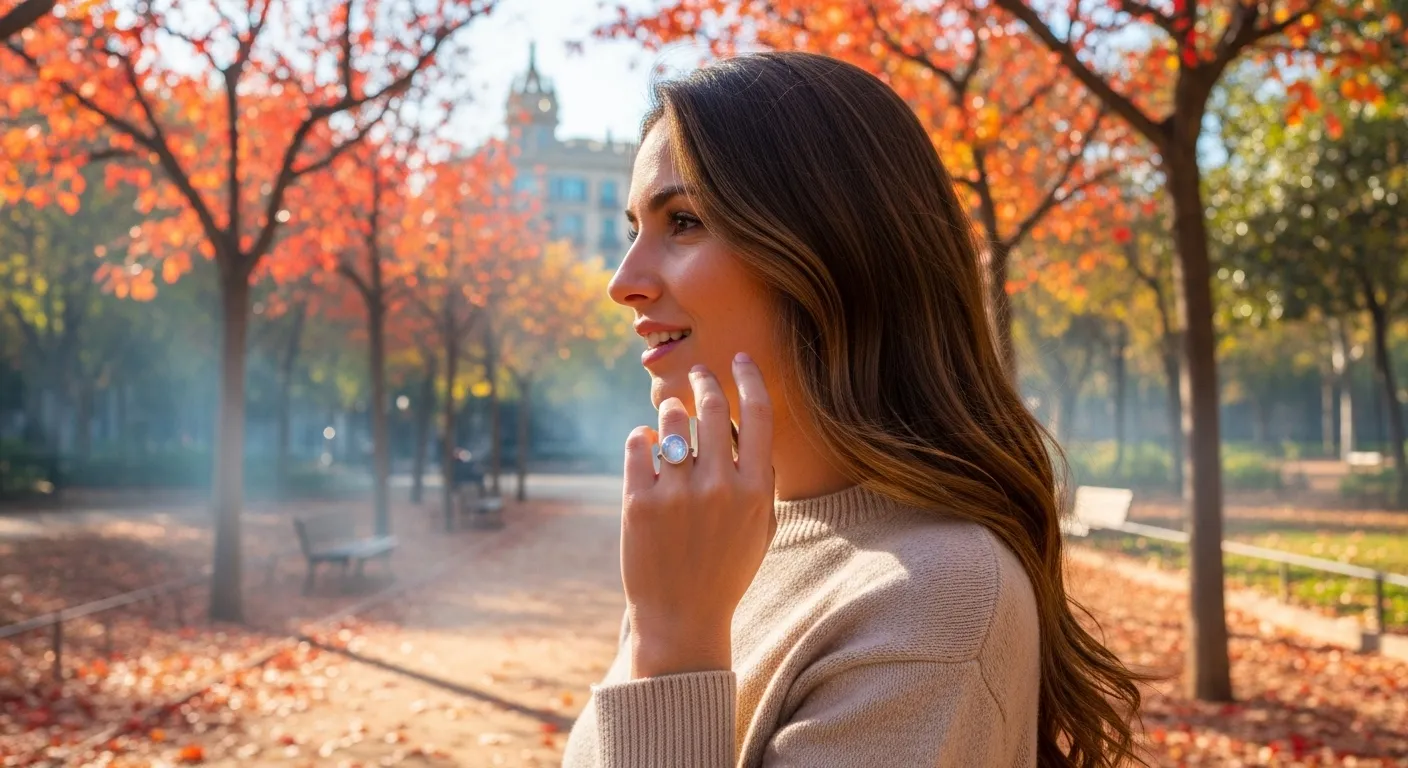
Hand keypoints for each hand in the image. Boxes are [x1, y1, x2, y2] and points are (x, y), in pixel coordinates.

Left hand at [620, 352, 775, 678]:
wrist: (682, 617)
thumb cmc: (725, 567)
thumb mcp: (760, 525)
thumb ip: (759, 475)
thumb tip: (743, 421)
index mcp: (756, 491)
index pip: (758, 414)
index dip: (748, 377)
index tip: (737, 360)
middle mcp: (719, 487)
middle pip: (711, 407)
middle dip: (703, 381)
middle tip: (697, 374)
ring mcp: (677, 495)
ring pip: (670, 420)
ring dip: (670, 410)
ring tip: (671, 418)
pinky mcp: (638, 502)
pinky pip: (637, 443)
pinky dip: (641, 438)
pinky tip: (646, 446)